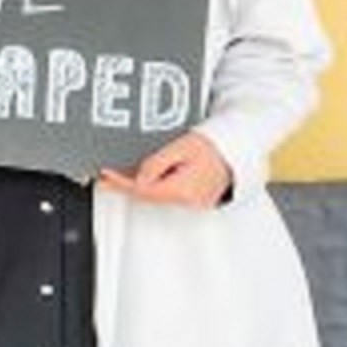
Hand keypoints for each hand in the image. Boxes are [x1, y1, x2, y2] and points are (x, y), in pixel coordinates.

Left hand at [100, 129, 231, 207]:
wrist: (240, 147)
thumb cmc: (215, 144)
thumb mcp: (182, 147)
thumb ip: (157, 164)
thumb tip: (138, 177)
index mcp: (182, 189)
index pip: (143, 190)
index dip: (121, 182)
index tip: (105, 174)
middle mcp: (188, 200)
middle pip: (148, 195)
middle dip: (125, 185)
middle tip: (105, 178)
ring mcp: (194, 201)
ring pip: (158, 195)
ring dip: (138, 185)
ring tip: (119, 177)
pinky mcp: (198, 197)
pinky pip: (169, 193)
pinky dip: (154, 185)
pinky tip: (143, 178)